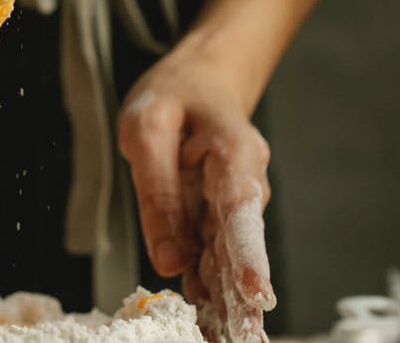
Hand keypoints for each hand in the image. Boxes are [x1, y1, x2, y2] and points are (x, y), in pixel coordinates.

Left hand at [117, 43, 275, 342]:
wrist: (198, 82)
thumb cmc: (173, 97)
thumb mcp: (146, 129)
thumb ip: (157, 191)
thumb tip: (169, 259)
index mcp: (234, 152)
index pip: (242, 207)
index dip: (247, 252)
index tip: (252, 291)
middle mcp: (245, 184)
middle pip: (242, 245)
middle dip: (241, 295)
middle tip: (236, 336)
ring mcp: (234, 206)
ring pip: (230, 259)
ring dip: (227, 302)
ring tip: (220, 337)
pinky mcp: (218, 219)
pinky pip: (215, 257)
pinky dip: (212, 290)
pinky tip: (208, 323)